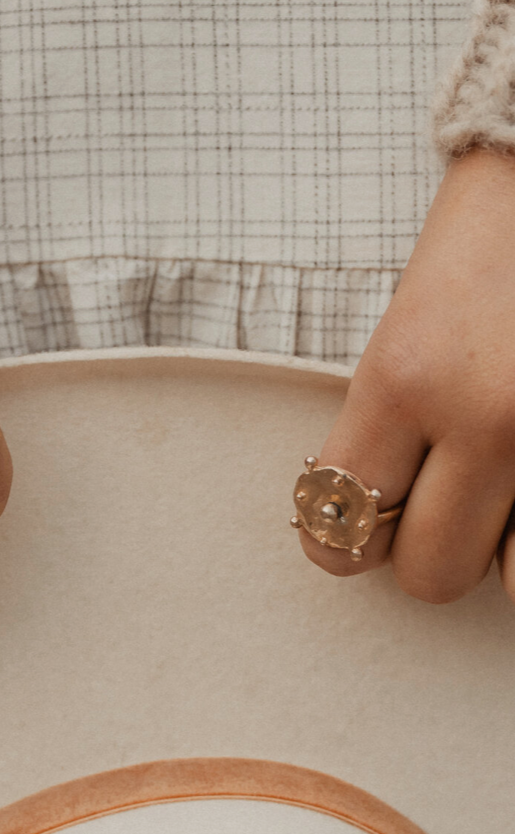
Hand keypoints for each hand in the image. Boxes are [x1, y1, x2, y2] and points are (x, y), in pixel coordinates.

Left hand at [300, 148, 514, 603]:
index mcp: (401, 377)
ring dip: (501, 549)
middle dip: (431, 546)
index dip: (343, 538)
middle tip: (444, 495)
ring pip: (510, 586)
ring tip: (500, 484)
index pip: (335, 532)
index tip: (365, 514)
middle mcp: (486, 416)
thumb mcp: (402, 329)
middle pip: (427, 577)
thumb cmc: (481, 248)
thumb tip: (373, 530)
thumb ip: (385, 429)